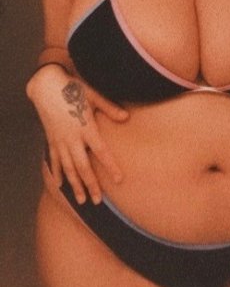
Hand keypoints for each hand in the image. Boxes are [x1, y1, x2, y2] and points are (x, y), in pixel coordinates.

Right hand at [27, 64, 128, 203]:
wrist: (47, 85)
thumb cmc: (73, 88)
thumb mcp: (94, 95)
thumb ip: (110, 108)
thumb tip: (126, 117)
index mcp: (86, 128)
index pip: (101, 152)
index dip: (110, 166)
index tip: (119, 180)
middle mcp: (72, 138)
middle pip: (83, 167)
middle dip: (91, 185)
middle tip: (98, 201)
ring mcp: (60, 141)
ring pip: (68, 168)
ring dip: (75, 185)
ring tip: (81, 200)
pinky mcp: (51, 139)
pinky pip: (54, 160)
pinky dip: (57, 173)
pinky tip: (59, 184)